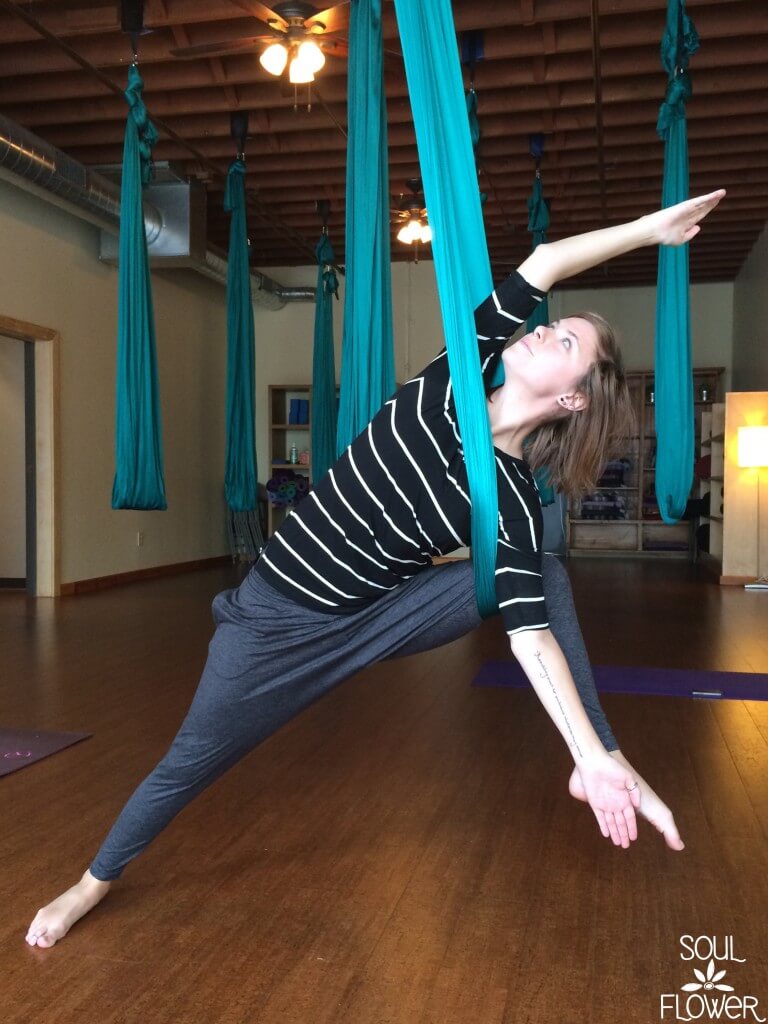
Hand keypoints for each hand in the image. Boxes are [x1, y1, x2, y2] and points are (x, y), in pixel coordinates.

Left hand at [569, 756, 685, 851]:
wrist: (594, 762)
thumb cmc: (612, 767)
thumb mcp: (628, 778)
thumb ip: (634, 791)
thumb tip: (636, 805)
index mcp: (625, 798)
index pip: (630, 817)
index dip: (632, 828)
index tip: (634, 838)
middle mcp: (616, 803)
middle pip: (621, 823)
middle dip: (624, 834)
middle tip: (626, 846)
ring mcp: (605, 804)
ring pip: (611, 823)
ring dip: (614, 833)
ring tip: (618, 844)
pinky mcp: (594, 803)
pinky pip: (599, 818)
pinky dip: (603, 826)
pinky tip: (606, 834)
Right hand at [644, 189, 725, 246]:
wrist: (656, 232)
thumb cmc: (664, 236)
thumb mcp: (680, 239)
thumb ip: (690, 234)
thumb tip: (698, 227)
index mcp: (686, 222)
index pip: (700, 214)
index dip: (708, 209)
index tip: (715, 204)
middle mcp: (688, 214)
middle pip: (703, 207)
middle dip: (712, 202)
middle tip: (721, 195)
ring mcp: (688, 209)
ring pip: (704, 202)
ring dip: (713, 197)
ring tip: (722, 192)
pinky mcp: (687, 205)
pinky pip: (701, 200)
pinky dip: (709, 197)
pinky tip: (717, 194)